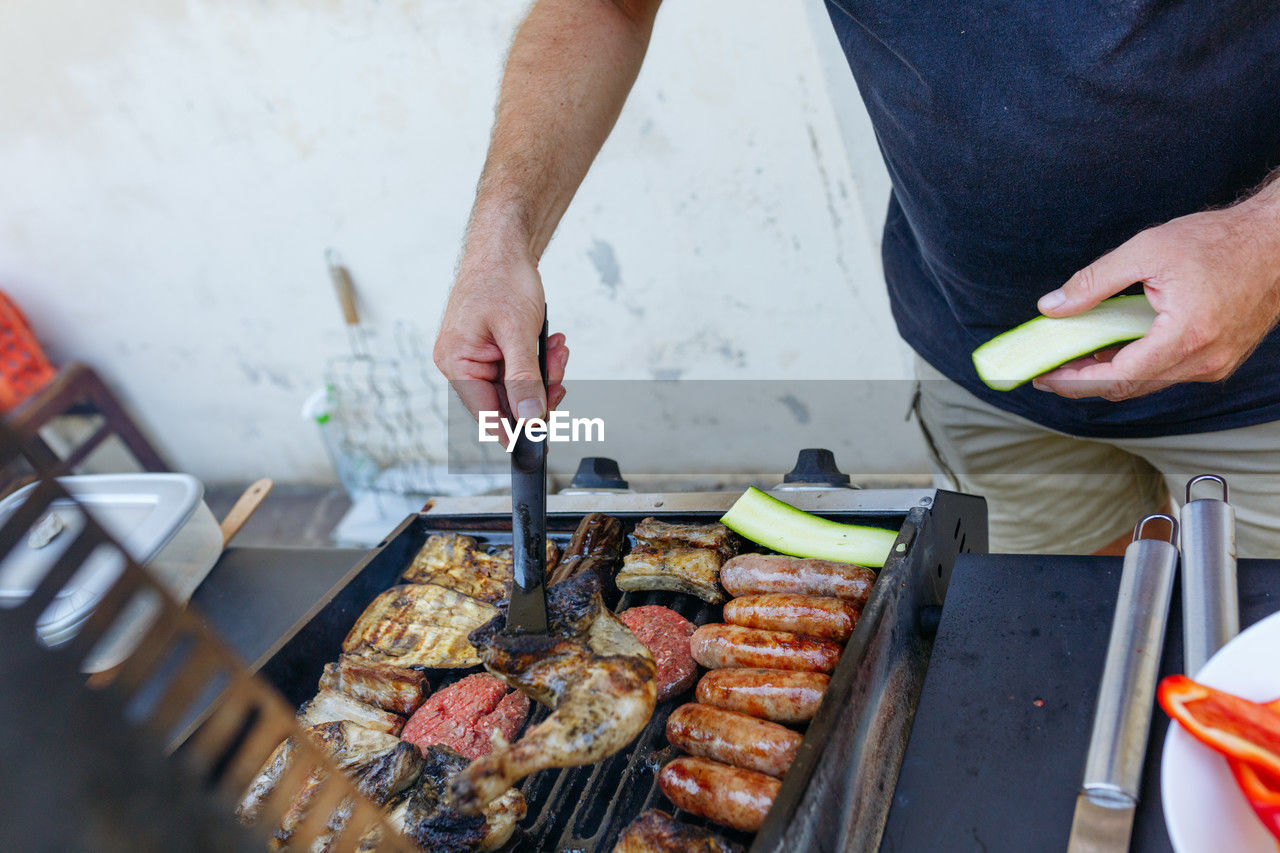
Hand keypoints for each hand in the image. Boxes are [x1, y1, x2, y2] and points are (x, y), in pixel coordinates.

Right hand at [433, 241, 568, 423]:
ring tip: (557, 349)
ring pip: (517, 387)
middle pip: (505, 402)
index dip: (513, 431)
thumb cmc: (502, 280)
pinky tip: (550, 344)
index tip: (537, 446)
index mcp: (455, 362)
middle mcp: (460, 364)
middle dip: (538, 390)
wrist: (504, 246)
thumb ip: (524, 380)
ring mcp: (475, 358)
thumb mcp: (518, 333)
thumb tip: (530, 418)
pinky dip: (538, 362)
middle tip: (559, 371)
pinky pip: (518, 370)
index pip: (485, 414)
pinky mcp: (491, 350)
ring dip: (543, 373)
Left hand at [1032, 187, 1279, 400]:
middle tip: (1049, 372)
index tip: (1043, 377)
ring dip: (1109, 376)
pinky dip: (1136, 367)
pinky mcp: (1219, 361)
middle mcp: (1204, 361)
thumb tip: (1051, 307)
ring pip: (1147, 384)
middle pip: (1128, 388)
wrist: (1278, 242)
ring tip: (1073, 360)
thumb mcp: (1147, 249)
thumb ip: (1094, 282)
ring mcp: (1215, 365)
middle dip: (1084, 383)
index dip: (1074, 381)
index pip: (1116, 377)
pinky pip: (1167, 374)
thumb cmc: (1218, 240)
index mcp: (1186, 336)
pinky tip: (1112, 351)